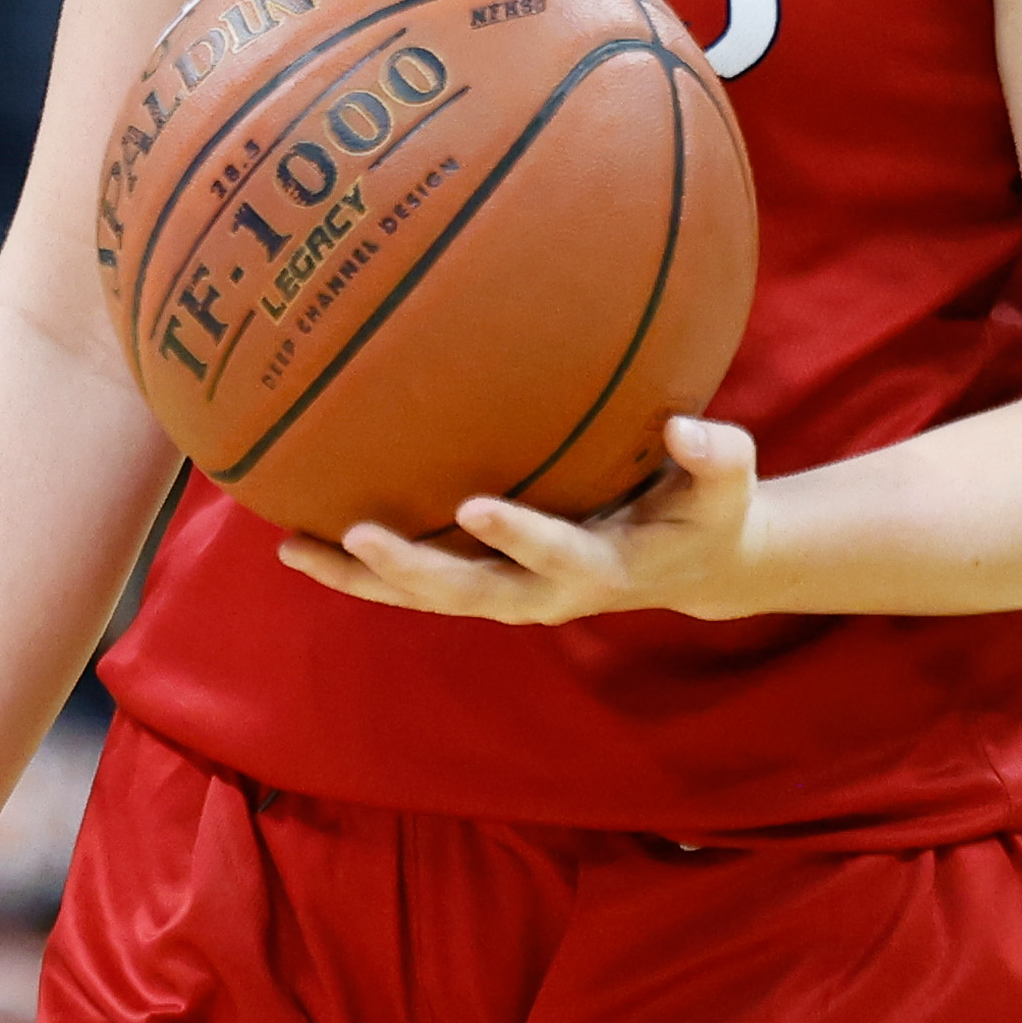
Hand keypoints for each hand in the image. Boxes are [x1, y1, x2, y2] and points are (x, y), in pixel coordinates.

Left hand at [273, 416, 773, 625]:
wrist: (694, 566)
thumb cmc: (707, 510)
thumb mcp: (728, 483)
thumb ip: (715, 455)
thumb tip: (686, 426)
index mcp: (601, 568)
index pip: (556, 555)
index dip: (518, 535)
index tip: (476, 505)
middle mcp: (542, 593)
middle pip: (467, 591)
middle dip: (411, 569)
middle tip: (358, 533)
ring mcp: (507, 593)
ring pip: (424, 595)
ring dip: (360, 577)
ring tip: (293, 548)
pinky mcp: (486, 582)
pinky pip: (414, 582)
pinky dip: (360, 567)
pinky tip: (304, 537)